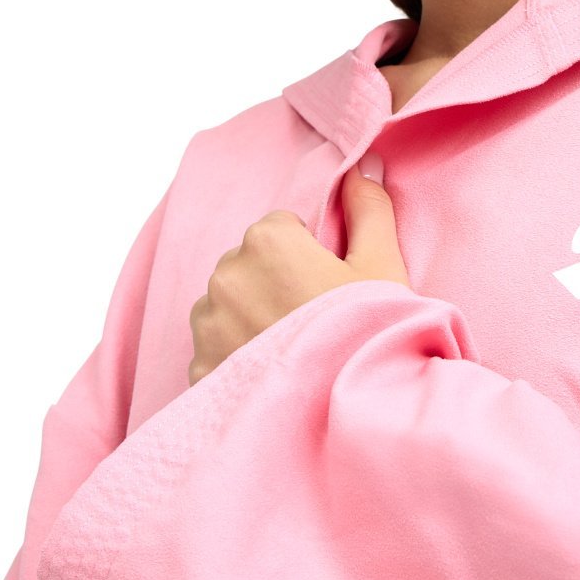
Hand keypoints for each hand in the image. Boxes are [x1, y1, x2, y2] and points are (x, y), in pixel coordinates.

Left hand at [188, 152, 409, 385]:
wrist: (345, 415)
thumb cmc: (367, 335)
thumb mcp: (382, 265)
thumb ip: (369, 208)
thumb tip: (364, 164)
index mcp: (267, 240)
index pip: (284, 229)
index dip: (313, 255)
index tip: (332, 288)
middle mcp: (225, 275)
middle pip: (254, 265)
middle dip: (279, 284)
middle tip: (319, 321)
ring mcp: (207, 325)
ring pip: (231, 305)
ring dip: (255, 320)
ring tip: (299, 351)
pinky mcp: (198, 371)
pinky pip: (218, 349)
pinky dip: (240, 359)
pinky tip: (277, 376)